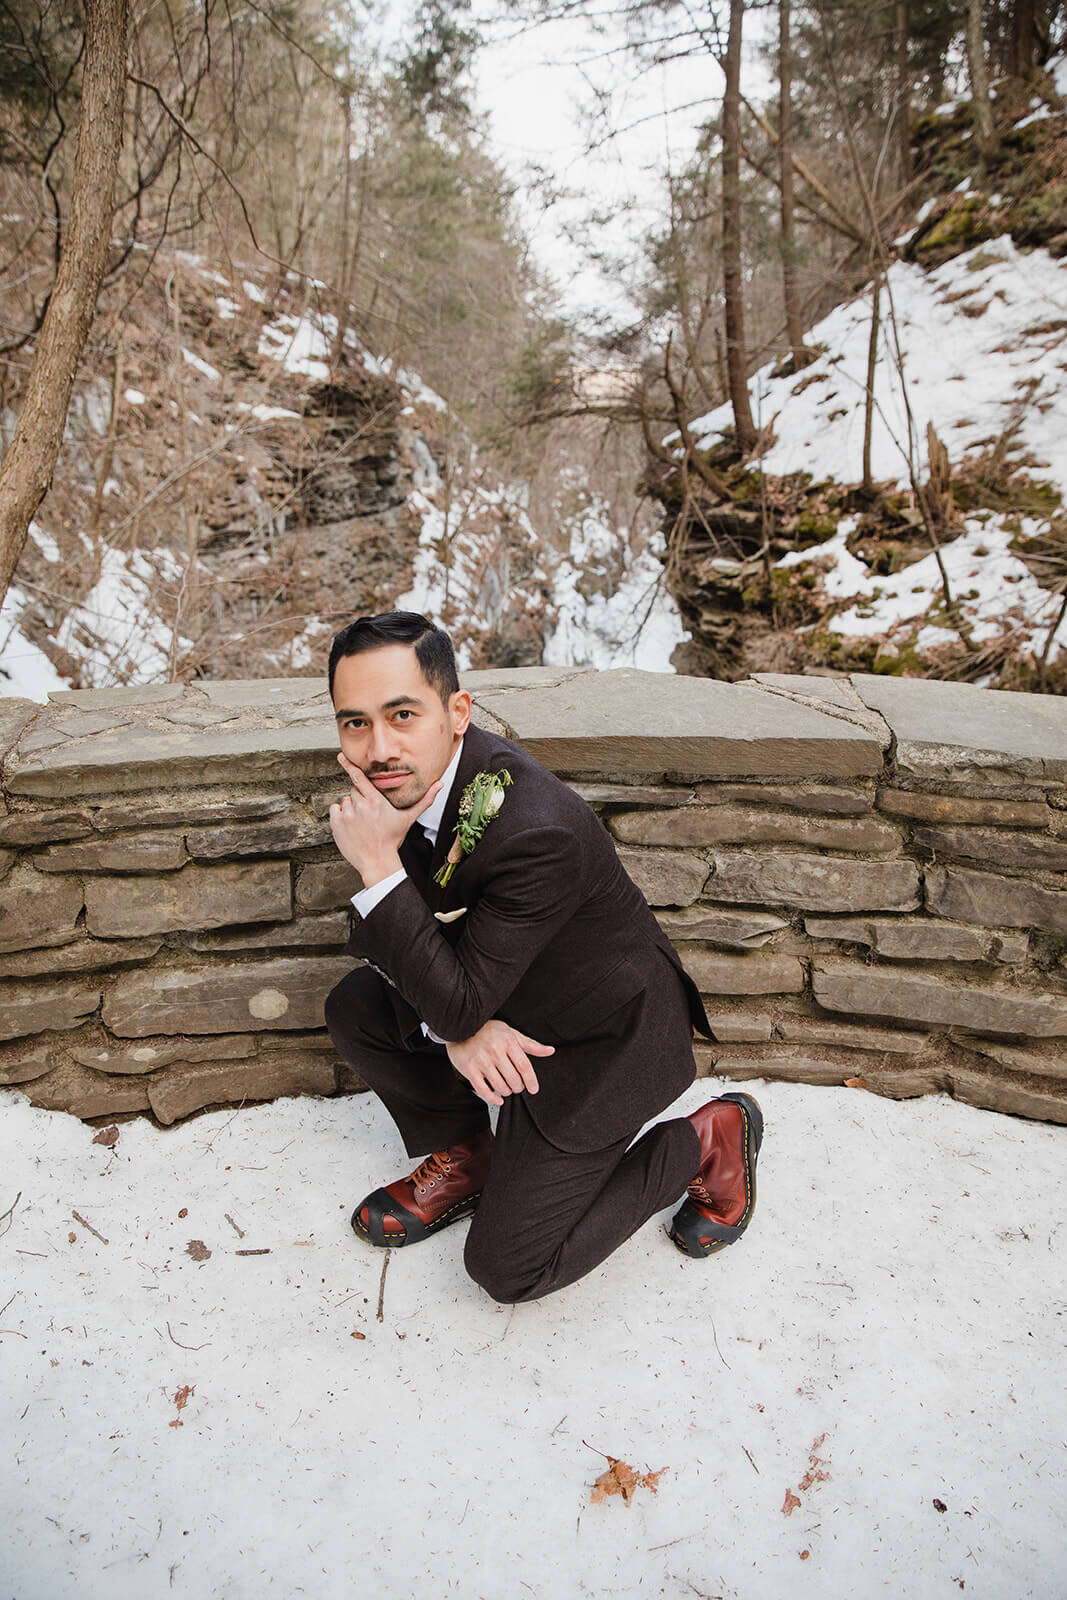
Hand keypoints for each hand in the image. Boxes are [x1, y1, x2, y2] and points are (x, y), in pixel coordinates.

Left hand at [329, 759, 441, 886]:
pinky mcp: (337, 824)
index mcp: (376, 801)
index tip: (342, 755)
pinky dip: (341, 815)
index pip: (360, 777)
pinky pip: (336, 810)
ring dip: (352, 808)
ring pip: (345, 801)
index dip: (350, 765)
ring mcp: (348, 815)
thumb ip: (424, 800)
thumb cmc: (393, 839)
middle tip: (369, 814)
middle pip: (354, 791)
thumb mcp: (409, 818)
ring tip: (362, 822)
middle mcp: (360, 806)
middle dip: (361, 798)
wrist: (377, 861)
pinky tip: (352, 825)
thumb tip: (439, 784)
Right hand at [446, 1020, 553, 1106]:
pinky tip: (498, 1099)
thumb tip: (550, 1051)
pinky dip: (492, 1099)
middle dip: (518, 1087)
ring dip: (506, 1092)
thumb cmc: (488, 1031)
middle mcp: (495, 1051)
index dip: (531, 1080)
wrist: (461, 1027)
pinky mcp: (469, 1069)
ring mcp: (481, 1061)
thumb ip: (531, 1045)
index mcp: (508, 1042)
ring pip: (500, 1086)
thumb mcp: (511, 1033)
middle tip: (517, 1086)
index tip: (534, 1089)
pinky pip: (483, 1090)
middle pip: (513, 1079)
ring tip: (506, 1088)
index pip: (524, 1066)